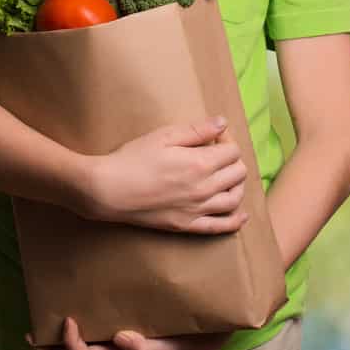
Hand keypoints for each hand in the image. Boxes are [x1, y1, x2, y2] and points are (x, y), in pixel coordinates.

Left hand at [27, 316, 232, 349]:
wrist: (220, 315)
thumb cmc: (201, 329)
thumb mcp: (181, 343)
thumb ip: (152, 347)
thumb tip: (121, 341)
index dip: (73, 347)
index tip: (68, 320)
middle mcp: (120, 347)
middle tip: (32, 334)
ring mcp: (121, 335)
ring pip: (82, 346)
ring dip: (57, 343)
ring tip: (36, 329)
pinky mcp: (126, 316)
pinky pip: (97, 325)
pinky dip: (78, 321)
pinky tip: (66, 304)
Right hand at [83, 117, 248, 234]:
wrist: (110, 190)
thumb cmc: (134, 158)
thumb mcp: (164, 136)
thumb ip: (197, 130)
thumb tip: (223, 123)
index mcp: (200, 163)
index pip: (232, 151)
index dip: (226, 140)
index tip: (213, 137)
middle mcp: (205, 188)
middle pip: (238, 174)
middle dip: (233, 160)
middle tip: (217, 153)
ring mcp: (198, 210)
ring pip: (234, 199)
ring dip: (237, 185)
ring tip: (227, 176)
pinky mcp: (188, 226)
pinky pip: (220, 227)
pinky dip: (235, 221)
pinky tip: (240, 214)